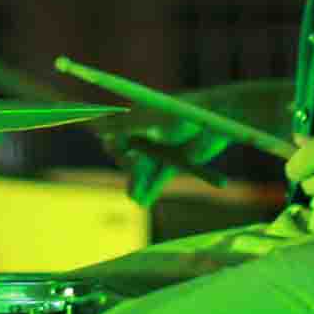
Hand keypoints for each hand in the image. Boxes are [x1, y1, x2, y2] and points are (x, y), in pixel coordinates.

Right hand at [101, 112, 231, 207]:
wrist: (218, 119)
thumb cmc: (182, 113)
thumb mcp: (151, 120)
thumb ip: (123, 125)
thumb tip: (95, 127)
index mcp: (137, 118)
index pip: (116, 136)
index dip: (117, 148)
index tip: (124, 156)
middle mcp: (147, 134)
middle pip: (129, 156)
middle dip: (130, 169)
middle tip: (136, 176)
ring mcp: (162, 149)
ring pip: (144, 170)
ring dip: (138, 183)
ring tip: (135, 198)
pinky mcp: (176, 161)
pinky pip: (160, 178)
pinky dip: (152, 189)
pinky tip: (143, 200)